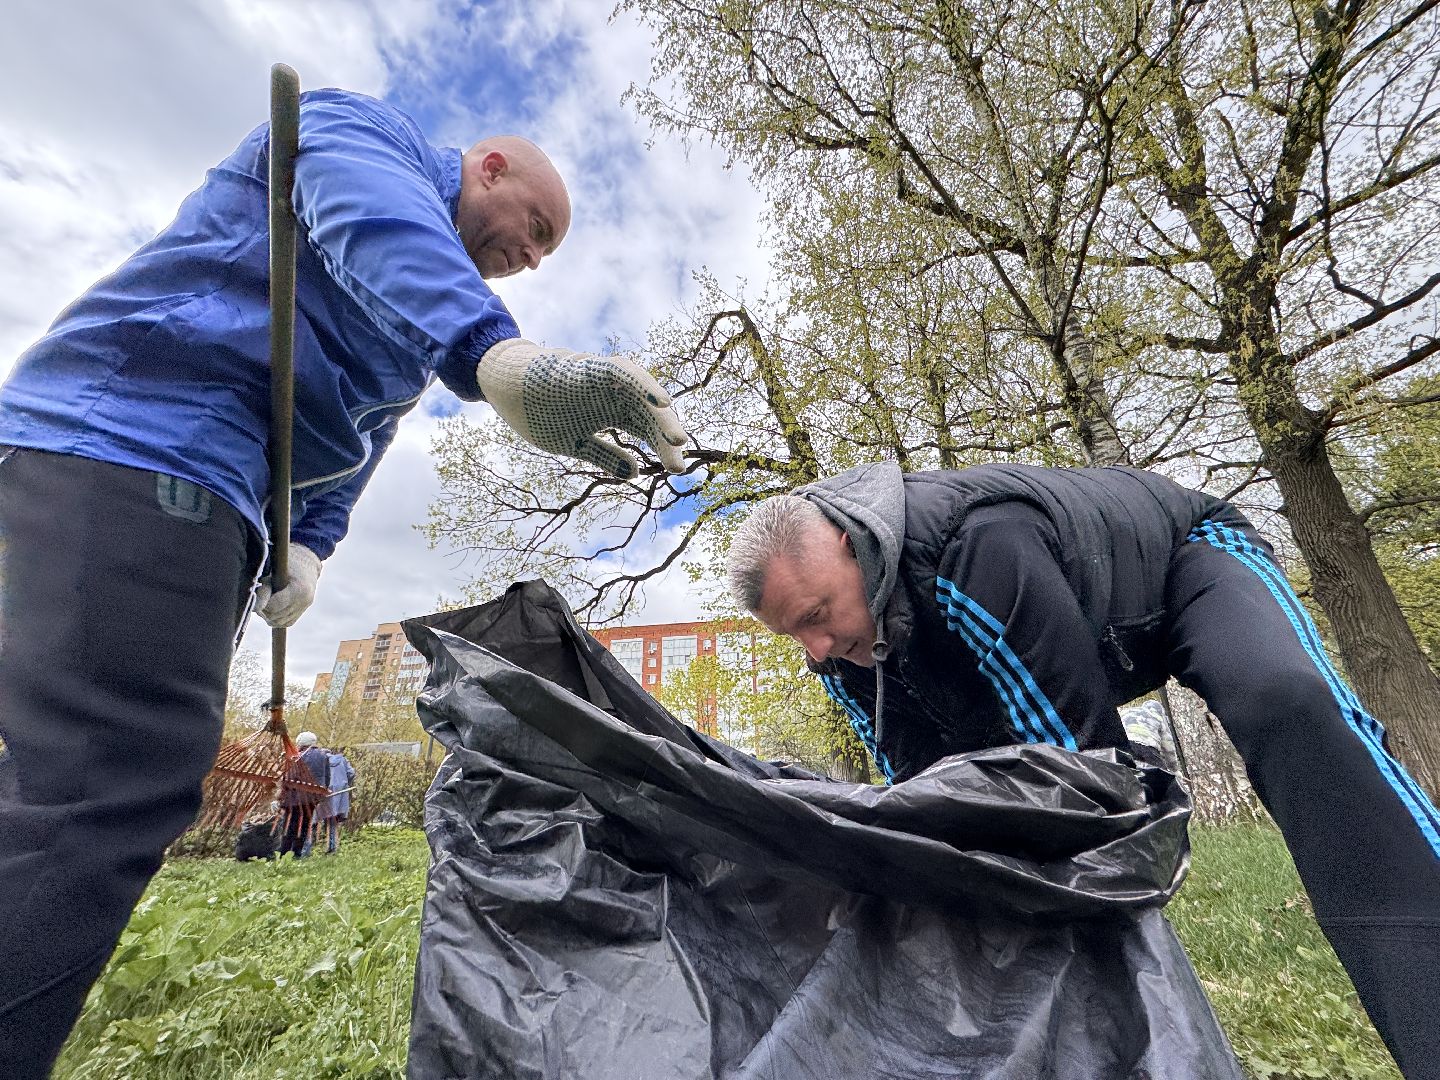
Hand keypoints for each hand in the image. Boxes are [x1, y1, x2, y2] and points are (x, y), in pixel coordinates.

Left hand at [255, 544, 321, 627]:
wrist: (306, 561)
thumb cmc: (288, 562)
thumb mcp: (275, 572)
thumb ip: (264, 588)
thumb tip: (254, 606)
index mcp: (299, 589)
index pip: (274, 606)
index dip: (261, 603)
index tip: (253, 596)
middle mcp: (304, 602)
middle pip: (275, 616)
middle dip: (262, 609)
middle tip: (257, 597)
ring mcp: (304, 608)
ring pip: (277, 622)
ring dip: (267, 614)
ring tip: (264, 600)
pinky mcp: (301, 613)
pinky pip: (283, 622)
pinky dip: (274, 617)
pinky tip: (271, 606)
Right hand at [476, 338, 688, 478]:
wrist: (505, 386)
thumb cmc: (537, 412)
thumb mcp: (573, 442)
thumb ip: (604, 455)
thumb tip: (636, 473)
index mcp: (612, 413)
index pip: (646, 431)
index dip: (663, 449)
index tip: (679, 469)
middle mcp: (614, 396)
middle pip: (649, 416)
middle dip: (666, 438)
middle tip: (680, 465)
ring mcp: (605, 381)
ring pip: (641, 395)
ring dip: (660, 414)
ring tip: (677, 438)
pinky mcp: (593, 368)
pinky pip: (623, 372)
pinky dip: (643, 384)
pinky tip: (662, 401)